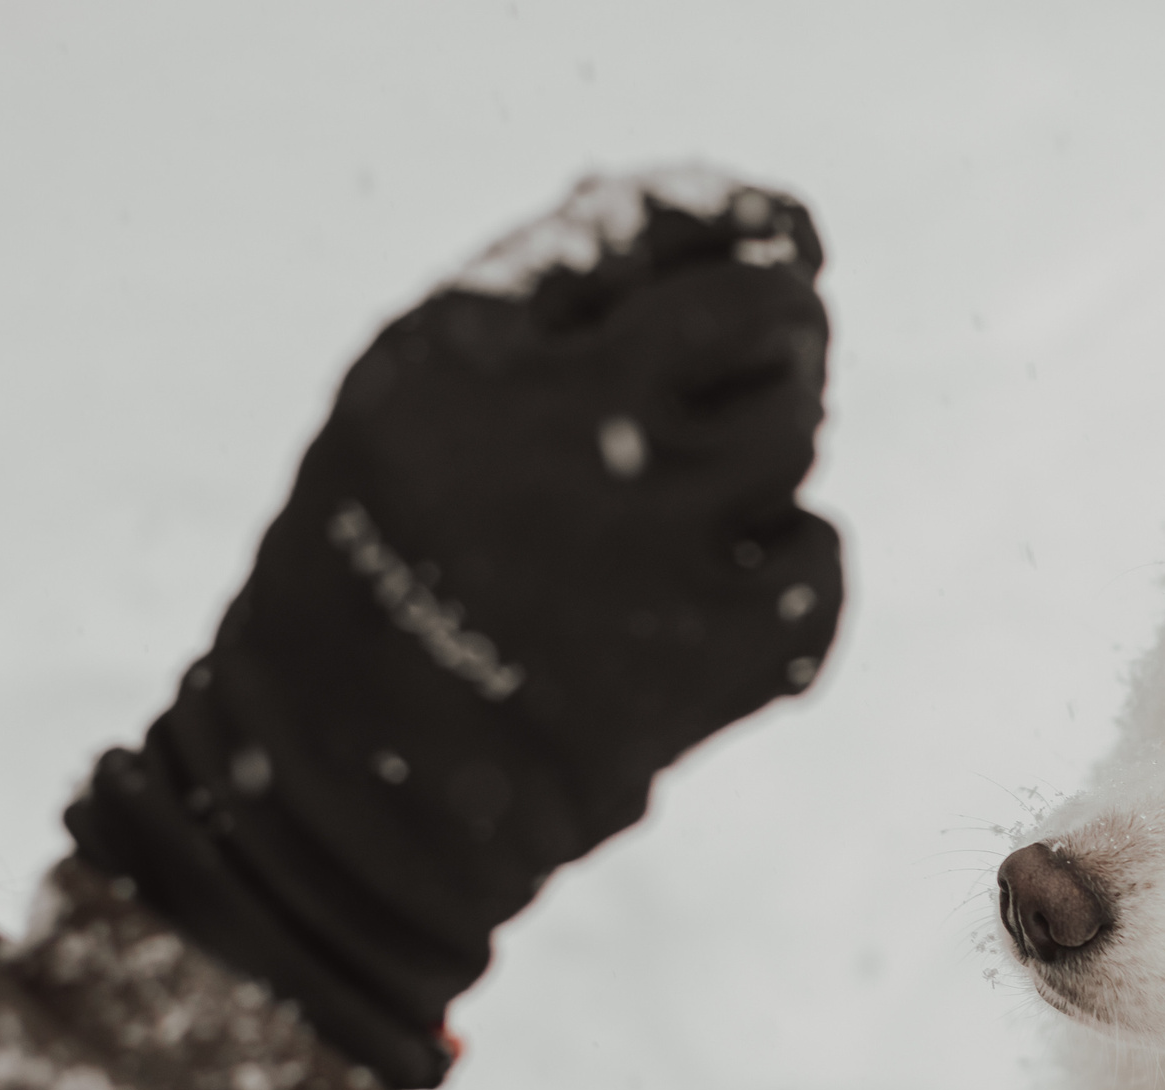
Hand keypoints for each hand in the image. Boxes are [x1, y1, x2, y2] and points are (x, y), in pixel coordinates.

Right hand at [69, 170, 842, 1088]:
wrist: (346, 794)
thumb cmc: (376, 573)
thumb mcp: (405, 400)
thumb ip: (536, 301)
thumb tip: (722, 228)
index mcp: (463, 353)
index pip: (649, 225)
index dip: (741, 219)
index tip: (784, 233)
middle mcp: (557, 432)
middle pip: (759, 316)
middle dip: (787, 320)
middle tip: (783, 343)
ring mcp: (644, 546)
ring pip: (794, 429)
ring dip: (783, 433)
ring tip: (720, 478)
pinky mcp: (705, 654)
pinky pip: (818, 561)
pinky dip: (794, 562)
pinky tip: (729, 585)